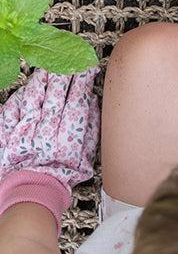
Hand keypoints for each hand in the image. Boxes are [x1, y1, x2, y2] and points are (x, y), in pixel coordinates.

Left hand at [1, 68, 98, 187]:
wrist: (32, 192)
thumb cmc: (62, 175)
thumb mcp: (86, 155)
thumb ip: (92, 128)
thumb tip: (92, 103)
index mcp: (67, 136)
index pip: (77, 99)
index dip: (83, 80)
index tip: (88, 68)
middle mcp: (45, 131)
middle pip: (55, 94)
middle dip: (64, 74)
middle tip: (69, 61)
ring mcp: (24, 132)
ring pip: (33, 98)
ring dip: (42, 80)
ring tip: (48, 67)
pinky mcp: (7, 136)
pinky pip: (11, 111)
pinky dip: (19, 98)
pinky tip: (27, 89)